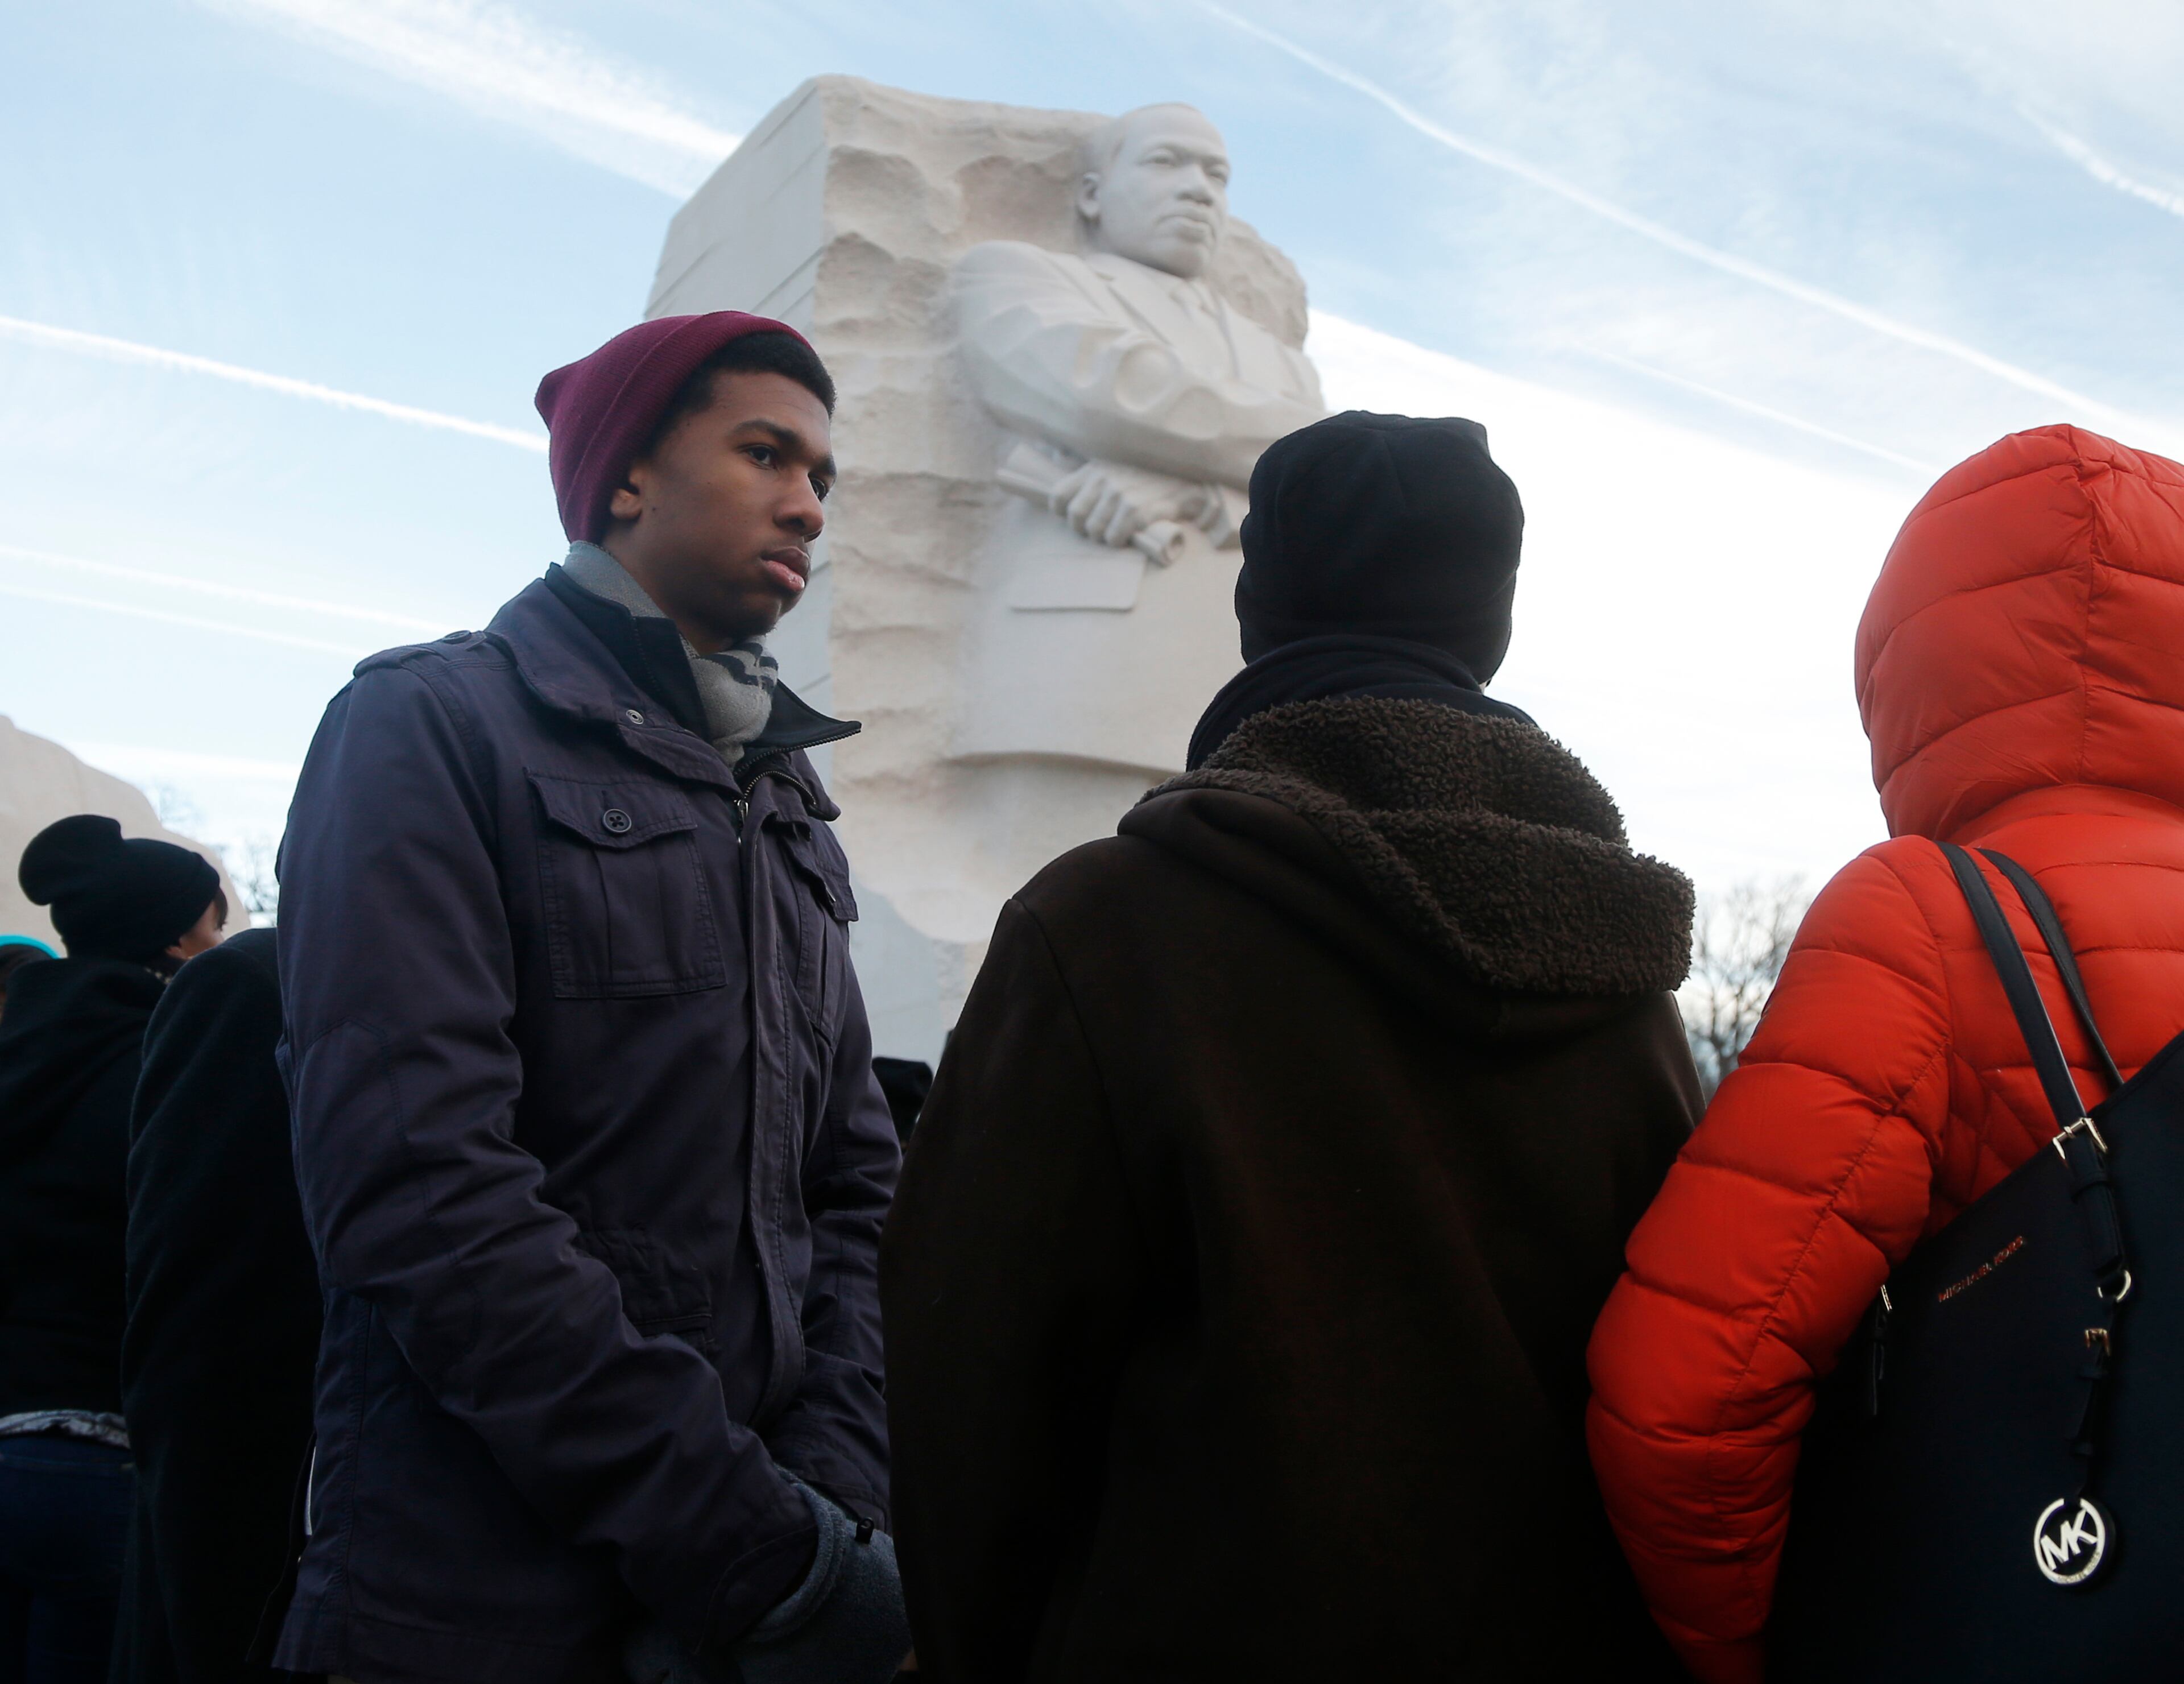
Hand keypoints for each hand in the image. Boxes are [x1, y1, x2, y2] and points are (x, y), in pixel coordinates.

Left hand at [1048, 460, 1219, 548]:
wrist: (1186, 478)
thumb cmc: (1148, 475)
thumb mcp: (1115, 463)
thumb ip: (1090, 470)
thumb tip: (1051, 454)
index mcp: (1094, 468)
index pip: (1059, 496)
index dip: (1062, 514)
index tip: (1076, 518)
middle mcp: (1104, 479)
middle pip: (1075, 517)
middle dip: (1083, 530)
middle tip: (1097, 532)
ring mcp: (1120, 495)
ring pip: (1094, 530)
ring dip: (1103, 538)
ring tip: (1114, 535)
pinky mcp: (1137, 510)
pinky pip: (1115, 537)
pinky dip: (1119, 542)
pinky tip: (1127, 537)